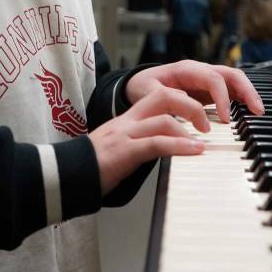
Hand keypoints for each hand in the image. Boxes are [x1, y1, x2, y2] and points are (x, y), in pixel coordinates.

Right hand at [89, 86, 208, 194]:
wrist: (65, 174)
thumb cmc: (90, 166)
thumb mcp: (118, 148)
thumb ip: (139, 143)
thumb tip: (162, 148)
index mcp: (127, 119)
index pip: (158, 97)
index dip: (182, 100)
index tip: (198, 112)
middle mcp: (127, 122)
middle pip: (164, 96)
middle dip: (190, 105)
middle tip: (207, 121)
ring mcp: (125, 135)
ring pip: (164, 118)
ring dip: (190, 127)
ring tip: (204, 140)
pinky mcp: (125, 152)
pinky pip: (157, 143)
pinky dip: (180, 146)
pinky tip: (194, 151)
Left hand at [125, 60, 263, 123]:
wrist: (141, 84)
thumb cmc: (145, 87)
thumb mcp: (148, 92)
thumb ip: (167, 97)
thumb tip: (190, 106)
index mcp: (187, 69)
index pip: (213, 79)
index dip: (222, 98)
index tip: (226, 119)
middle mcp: (201, 71)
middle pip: (231, 74)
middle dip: (247, 90)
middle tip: (257, 110)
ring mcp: (207, 79)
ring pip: (235, 81)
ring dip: (249, 94)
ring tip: (259, 112)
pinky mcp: (210, 90)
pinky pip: (231, 91)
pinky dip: (242, 100)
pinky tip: (250, 112)